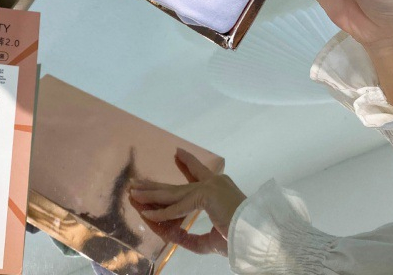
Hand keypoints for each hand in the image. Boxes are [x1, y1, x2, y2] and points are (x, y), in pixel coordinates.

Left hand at [129, 149, 245, 256]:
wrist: (257, 236)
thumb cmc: (240, 238)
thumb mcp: (213, 240)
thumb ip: (193, 238)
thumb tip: (173, 236)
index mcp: (220, 189)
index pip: (199, 173)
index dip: (188, 163)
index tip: (177, 152)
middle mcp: (214, 183)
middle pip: (178, 184)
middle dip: (156, 185)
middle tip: (138, 183)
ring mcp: (209, 187)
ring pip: (173, 193)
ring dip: (152, 195)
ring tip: (134, 193)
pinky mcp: (205, 195)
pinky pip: (177, 208)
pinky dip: (161, 212)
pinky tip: (147, 213)